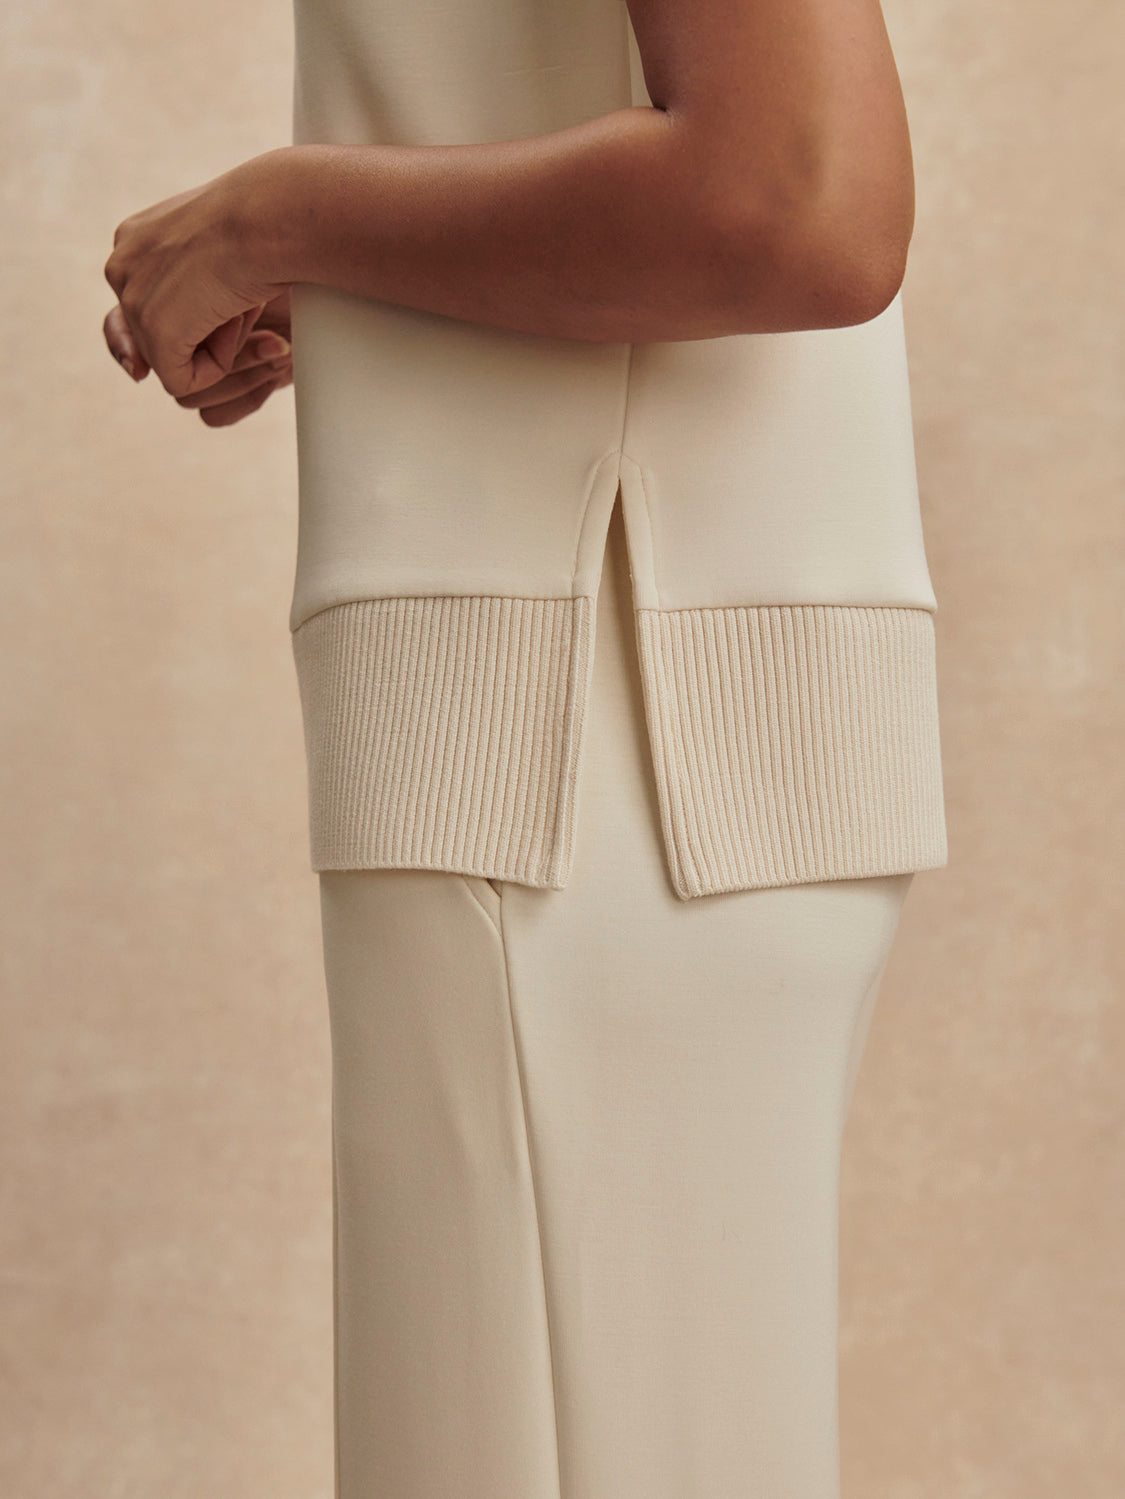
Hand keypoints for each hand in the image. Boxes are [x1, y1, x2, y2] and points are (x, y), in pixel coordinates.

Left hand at [102, 152, 290, 401]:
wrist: (268, 216)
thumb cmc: (264, 226)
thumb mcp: (221, 251)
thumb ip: (192, 287)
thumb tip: (178, 335)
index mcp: (136, 239)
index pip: (135, 301)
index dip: (165, 327)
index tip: (205, 325)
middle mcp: (122, 265)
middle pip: (151, 335)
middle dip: (200, 333)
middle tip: (239, 298)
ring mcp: (132, 297)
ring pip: (170, 358)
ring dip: (214, 344)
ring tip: (239, 304)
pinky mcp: (154, 331)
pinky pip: (182, 381)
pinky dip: (217, 366)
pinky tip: (235, 321)